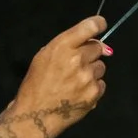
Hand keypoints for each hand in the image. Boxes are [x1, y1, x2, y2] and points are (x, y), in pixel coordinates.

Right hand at [10, 17, 110, 137]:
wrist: (37, 114)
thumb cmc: (37, 83)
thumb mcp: (44, 57)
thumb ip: (68, 46)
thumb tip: (99, 45)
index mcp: (61, 46)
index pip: (88, 27)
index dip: (98, 23)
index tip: (101, 24)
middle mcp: (77, 59)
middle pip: (98, 47)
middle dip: (90, 53)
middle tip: (77, 63)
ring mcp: (87, 77)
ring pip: (101, 67)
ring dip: (92, 71)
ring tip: (75, 81)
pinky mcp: (94, 93)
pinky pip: (101, 84)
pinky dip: (93, 87)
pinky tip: (78, 92)